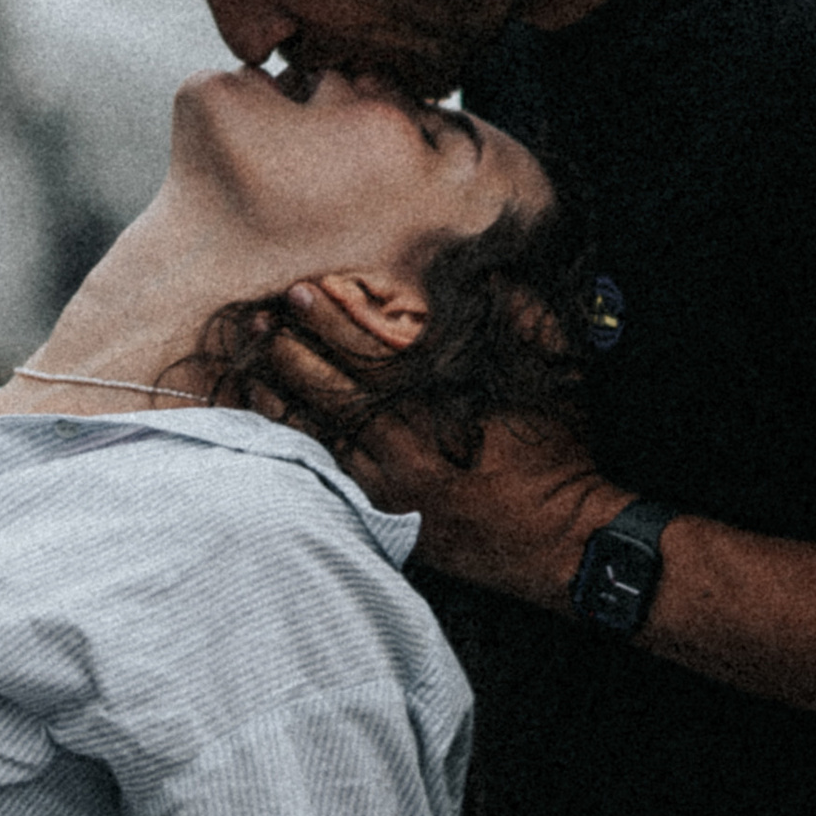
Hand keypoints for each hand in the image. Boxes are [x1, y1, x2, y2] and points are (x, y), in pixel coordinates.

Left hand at [246, 286, 625, 603]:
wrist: (565, 541)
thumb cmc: (561, 454)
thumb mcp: (557, 376)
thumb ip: (525, 318)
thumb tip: (491, 274)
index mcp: (447, 402)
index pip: (375, 350)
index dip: (333, 318)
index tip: (302, 290)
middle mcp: (411, 441)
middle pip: (335, 388)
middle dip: (293, 349)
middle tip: (258, 319)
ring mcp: (394, 483)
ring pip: (322, 433)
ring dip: (283, 394)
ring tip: (251, 361)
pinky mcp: (388, 515)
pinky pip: (327, 475)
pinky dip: (296, 446)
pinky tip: (269, 423)